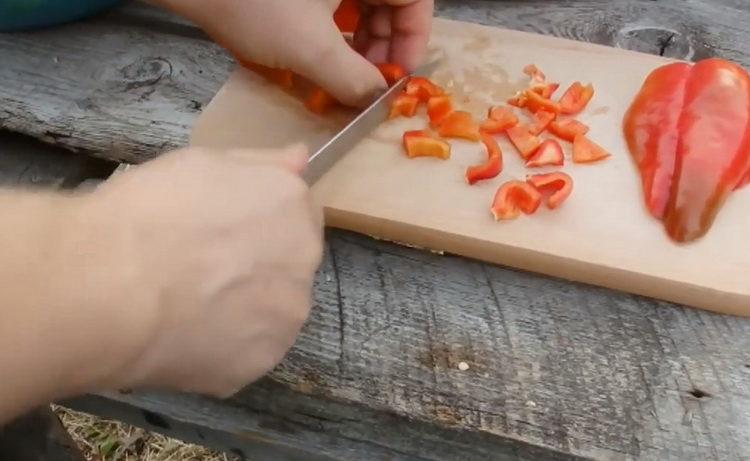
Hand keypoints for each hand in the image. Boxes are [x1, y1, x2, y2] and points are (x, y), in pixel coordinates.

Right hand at [72, 145, 322, 396]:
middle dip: (257, 265)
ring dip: (246, 309)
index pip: (295, 215)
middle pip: (289, 263)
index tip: (224, 232)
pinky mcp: (261, 362)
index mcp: (292, 206)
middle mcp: (304, 260)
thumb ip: (262, 164)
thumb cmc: (150, 211)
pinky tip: (186, 337)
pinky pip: (248, 351)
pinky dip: (224, 347)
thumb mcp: (204, 163)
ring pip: (273, 311)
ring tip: (189, 308)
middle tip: (201, 269)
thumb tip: (301, 158)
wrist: (108, 285)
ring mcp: (286, 316)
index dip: (258, 223)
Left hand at [154, 0, 433, 106]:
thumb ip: (354, 79)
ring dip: (356, 43)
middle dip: (381, 46)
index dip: (415, 39)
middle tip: (366, 81)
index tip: (398, 74)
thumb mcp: (311, 49)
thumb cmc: (254, 3)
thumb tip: (376, 100)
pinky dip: (331, 31)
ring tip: (338, 76)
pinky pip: (332, 4)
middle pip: (388, 3)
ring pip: (359, 4)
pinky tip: (315, 58)